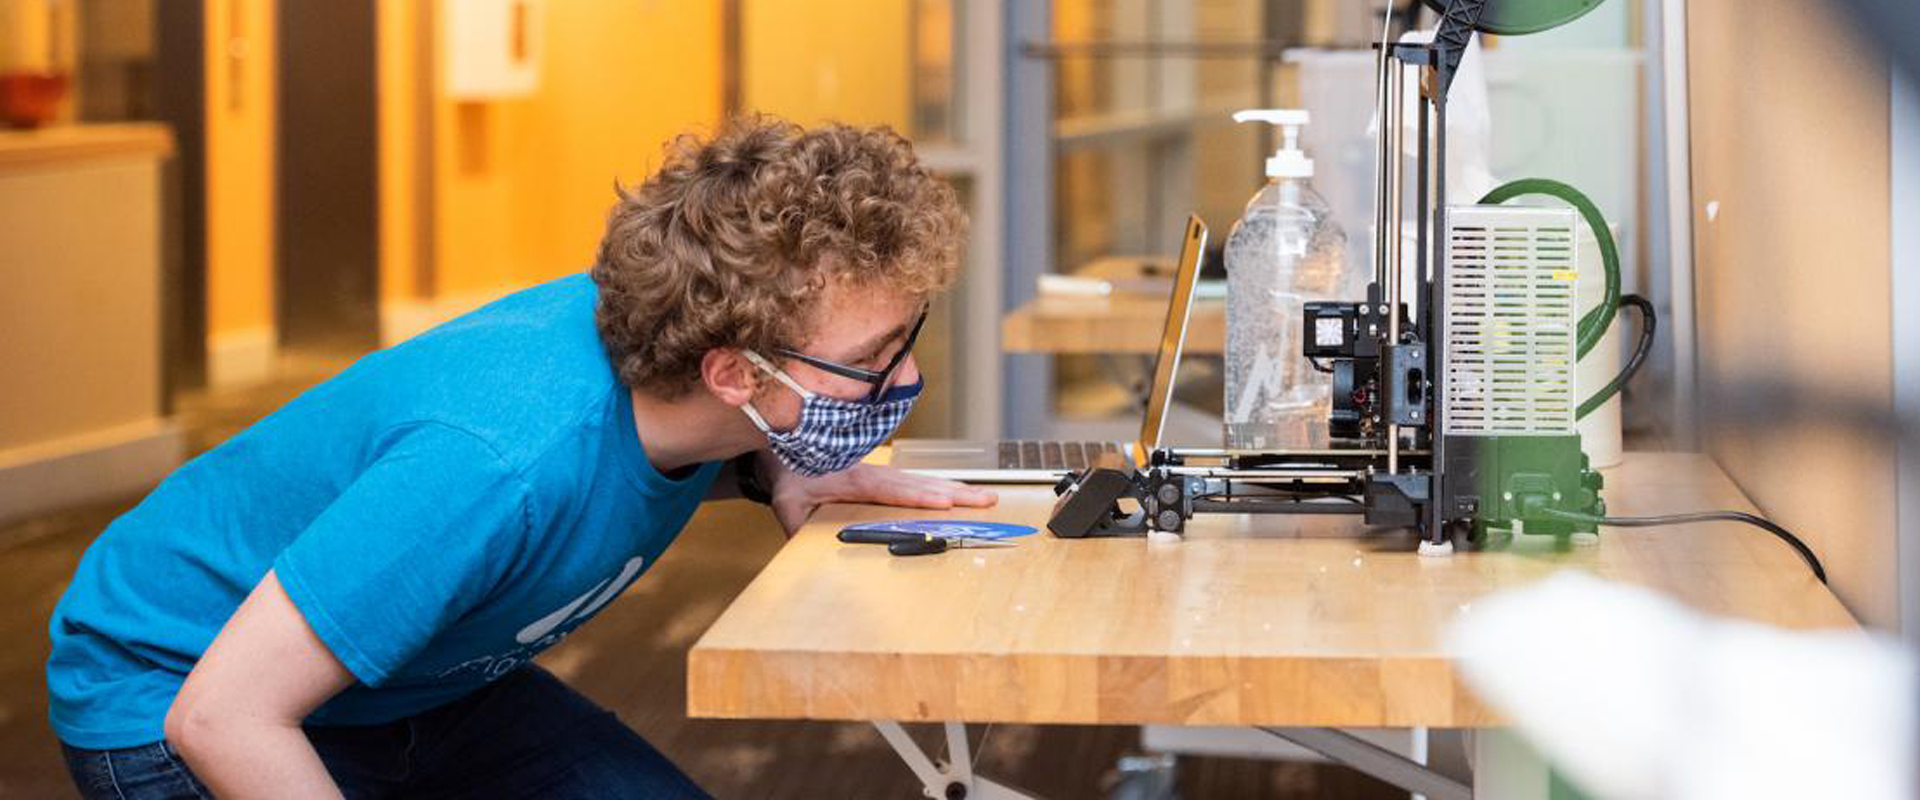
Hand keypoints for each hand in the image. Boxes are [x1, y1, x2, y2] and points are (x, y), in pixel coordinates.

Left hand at [766, 458, 997, 535]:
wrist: (784, 444)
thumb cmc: (787, 474)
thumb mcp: (786, 501)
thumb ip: (795, 524)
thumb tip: (801, 545)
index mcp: (856, 480)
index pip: (894, 490)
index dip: (921, 497)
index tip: (945, 503)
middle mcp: (875, 473)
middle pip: (922, 484)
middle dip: (956, 493)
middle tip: (987, 500)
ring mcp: (881, 472)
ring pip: (924, 480)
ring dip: (955, 489)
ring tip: (984, 496)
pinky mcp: (882, 475)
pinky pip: (916, 481)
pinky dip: (940, 486)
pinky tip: (957, 493)